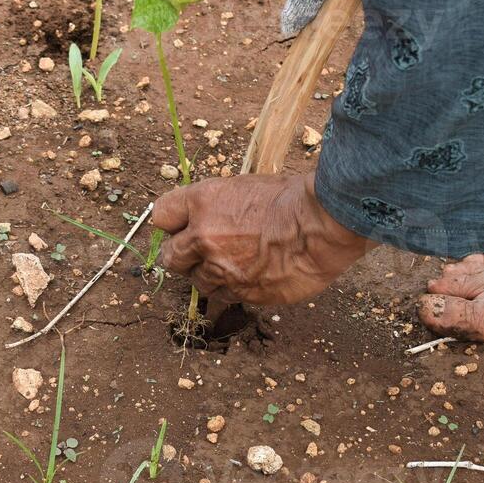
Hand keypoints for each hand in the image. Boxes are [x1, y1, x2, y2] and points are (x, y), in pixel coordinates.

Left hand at [153, 174, 375, 305]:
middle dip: (181, 256)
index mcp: (202, 203)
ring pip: (198, 282)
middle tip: (199, 252)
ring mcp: (221, 270)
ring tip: (232, 263)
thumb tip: (199, 218)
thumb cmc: (290, 199)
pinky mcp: (242, 293)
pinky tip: (252, 274)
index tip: (179, 227)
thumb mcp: (245, 186)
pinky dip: (234, 288)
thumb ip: (215, 205)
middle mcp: (203, 238)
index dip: (171, 223)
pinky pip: (226, 296)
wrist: (321, 226)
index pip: (162, 216)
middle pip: (170, 258)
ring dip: (209, 275)